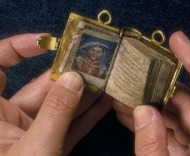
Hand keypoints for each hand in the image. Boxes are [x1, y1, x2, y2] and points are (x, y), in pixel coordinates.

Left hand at [0, 34, 111, 155]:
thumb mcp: (36, 146)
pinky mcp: (53, 145)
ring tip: (105, 79)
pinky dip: (88, 116)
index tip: (47, 41)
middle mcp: (13, 120)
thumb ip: (56, 112)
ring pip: (61, 107)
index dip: (17, 49)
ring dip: (84, 95)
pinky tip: (105, 103)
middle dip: (70, 76)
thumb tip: (74, 78)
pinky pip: (71, 126)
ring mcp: (35, 133)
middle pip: (42, 89)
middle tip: (95, 63)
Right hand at [113, 31, 189, 155]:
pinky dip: (152, 123)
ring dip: (150, 107)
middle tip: (130, 79)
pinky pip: (171, 131)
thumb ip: (152, 147)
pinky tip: (130, 116)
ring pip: (177, 116)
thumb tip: (143, 110)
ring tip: (123, 99)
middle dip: (157, 89)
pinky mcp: (189, 153)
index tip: (177, 40)